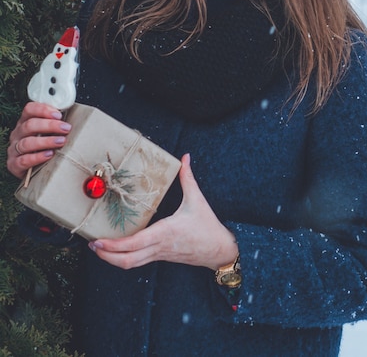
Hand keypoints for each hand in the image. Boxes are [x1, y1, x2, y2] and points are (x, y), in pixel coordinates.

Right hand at [7, 101, 71, 178]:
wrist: (34, 170)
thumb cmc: (44, 147)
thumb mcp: (48, 132)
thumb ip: (56, 123)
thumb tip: (75, 116)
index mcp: (25, 122)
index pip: (29, 109)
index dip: (43, 110)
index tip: (59, 115)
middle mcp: (18, 134)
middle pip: (30, 125)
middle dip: (50, 125)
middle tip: (66, 128)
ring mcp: (14, 149)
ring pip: (27, 142)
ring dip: (46, 141)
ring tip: (61, 141)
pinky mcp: (14, 164)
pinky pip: (23, 160)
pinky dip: (37, 157)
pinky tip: (49, 155)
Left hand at [88, 153, 238, 270]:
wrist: (219, 250)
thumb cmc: (207, 226)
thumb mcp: (197, 199)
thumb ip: (188, 177)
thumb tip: (185, 157)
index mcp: (164, 232)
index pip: (133, 244)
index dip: (113, 245)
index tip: (98, 240)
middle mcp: (158, 246)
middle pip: (126, 260)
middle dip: (106, 255)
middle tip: (91, 245)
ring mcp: (159, 254)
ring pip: (131, 264)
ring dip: (113, 259)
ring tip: (99, 248)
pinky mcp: (162, 256)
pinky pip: (139, 261)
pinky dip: (125, 257)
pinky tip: (118, 249)